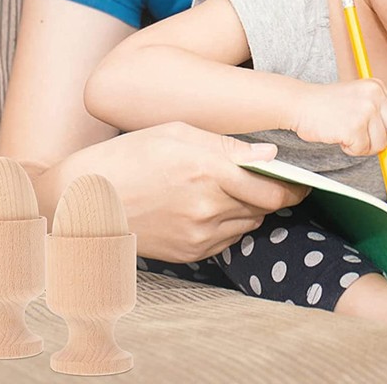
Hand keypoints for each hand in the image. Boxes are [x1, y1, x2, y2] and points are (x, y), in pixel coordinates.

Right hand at [59, 122, 308, 262]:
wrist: (87, 201)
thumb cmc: (129, 156)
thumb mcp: (175, 132)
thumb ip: (226, 144)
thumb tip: (268, 153)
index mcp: (207, 169)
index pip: (272, 187)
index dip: (293, 185)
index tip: (300, 180)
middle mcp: (208, 206)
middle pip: (265, 207)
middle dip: (274, 195)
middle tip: (272, 182)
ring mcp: (199, 235)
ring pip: (249, 224)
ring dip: (251, 209)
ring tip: (230, 191)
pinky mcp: (190, 253)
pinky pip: (227, 240)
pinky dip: (229, 225)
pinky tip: (209, 207)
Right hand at [290, 79, 386, 155]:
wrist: (299, 103)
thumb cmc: (325, 103)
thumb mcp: (357, 95)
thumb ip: (381, 105)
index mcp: (376, 86)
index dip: (383, 126)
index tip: (364, 123)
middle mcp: (374, 96)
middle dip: (376, 137)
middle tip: (355, 130)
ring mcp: (364, 111)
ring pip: (379, 144)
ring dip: (361, 145)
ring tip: (343, 131)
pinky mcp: (353, 127)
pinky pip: (361, 150)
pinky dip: (349, 148)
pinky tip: (337, 134)